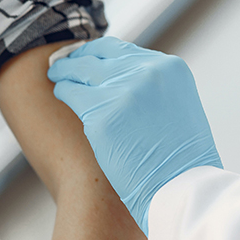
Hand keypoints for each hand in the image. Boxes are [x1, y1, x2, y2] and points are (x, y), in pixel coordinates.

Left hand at [48, 37, 221, 234]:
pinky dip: (63, 91)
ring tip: (57, 76)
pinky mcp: (101, 115)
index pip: (123, 50)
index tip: (88, 58)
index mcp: (171, 69)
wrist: (182, 189)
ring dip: (66, 73)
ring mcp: (123, 92)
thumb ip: (154, 89)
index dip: (100, 54)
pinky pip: (70, 93)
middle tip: (64, 64)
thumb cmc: (182, 161)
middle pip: (99, 57)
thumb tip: (122, 80)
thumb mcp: (178, 108)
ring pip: (81, 71)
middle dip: (79, 60)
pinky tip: (60, 93)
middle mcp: (148, 73)